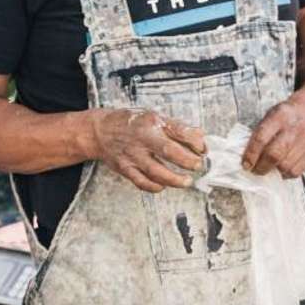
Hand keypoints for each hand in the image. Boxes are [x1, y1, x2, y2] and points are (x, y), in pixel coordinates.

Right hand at [88, 109, 206, 192]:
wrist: (101, 131)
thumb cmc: (130, 123)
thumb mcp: (153, 117)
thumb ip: (176, 128)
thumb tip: (199, 136)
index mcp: (152, 122)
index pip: (178, 130)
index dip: (194, 141)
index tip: (203, 149)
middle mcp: (142, 138)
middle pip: (168, 151)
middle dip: (187, 161)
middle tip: (198, 166)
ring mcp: (133, 155)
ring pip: (156, 171)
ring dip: (174, 179)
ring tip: (186, 181)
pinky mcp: (125, 168)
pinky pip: (141, 182)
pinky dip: (154, 186)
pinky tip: (163, 186)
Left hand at [243, 94, 304, 177]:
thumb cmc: (283, 117)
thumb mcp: (270, 116)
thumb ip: (259, 134)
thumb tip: (247, 160)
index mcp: (279, 115)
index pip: (261, 138)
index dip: (251, 155)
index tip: (245, 165)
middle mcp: (295, 128)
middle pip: (274, 155)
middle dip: (261, 167)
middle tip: (255, 170)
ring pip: (285, 166)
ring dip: (273, 171)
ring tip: (269, 168)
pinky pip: (295, 172)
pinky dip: (285, 174)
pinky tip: (281, 168)